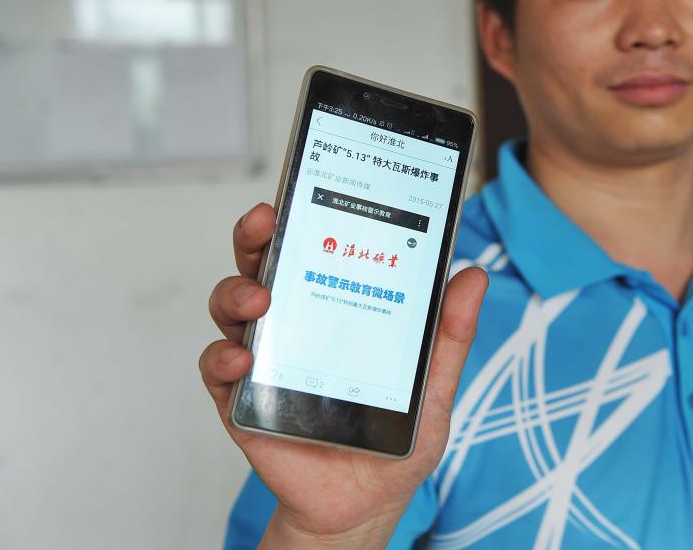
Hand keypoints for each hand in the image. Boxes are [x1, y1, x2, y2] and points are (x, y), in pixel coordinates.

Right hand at [200, 203, 487, 548]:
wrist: (365, 504)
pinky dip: (222, 356)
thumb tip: (475, 276)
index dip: (305, 215)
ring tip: (260, 298)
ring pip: (232, 305)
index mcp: (335, 307)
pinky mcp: (241, 398)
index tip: (308, 189)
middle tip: (265, 221)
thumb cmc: (395, 440)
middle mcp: (294, 321)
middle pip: (264, 263)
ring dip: (237, 291)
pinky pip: (218, 366)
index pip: (315, 249)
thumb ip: (449, 335)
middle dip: (258, 235)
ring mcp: (265, 357)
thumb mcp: (432, 385)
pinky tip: (242, 356)